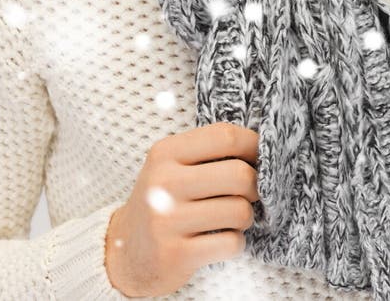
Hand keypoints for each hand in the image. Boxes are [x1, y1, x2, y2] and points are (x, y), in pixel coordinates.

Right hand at [104, 122, 259, 297]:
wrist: (127, 251)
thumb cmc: (163, 200)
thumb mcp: (174, 165)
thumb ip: (209, 152)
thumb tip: (262, 149)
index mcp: (165, 152)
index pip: (224, 136)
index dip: (252, 145)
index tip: (259, 157)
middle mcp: (163, 183)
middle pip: (239, 174)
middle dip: (255, 187)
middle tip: (249, 194)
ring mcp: (167, 220)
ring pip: (239, 210)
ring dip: (246, 217)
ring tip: (233, 218)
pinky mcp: (175, 254)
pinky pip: (231, 243)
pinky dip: (235, 243)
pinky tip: (222, 240)